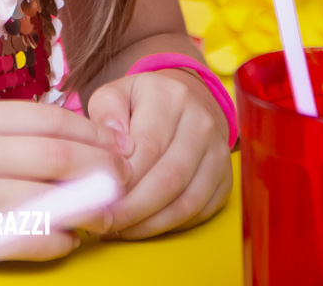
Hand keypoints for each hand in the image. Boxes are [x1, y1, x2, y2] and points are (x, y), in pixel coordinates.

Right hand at [0, 99, 131, 261]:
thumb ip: (10, 133)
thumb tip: (76, 136)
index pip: (51, 118)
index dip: (92, 133)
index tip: (117, 145)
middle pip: (60, 155)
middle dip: (102, 169)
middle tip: (125, 179)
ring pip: (53, 196)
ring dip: (89, 209)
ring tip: (106, 215)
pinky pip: (33, 236)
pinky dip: (59, 239)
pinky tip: (68, 240)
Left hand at [87, 68, 232, 239]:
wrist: (185, 104)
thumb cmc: (141, 103)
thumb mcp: (117, 95)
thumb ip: (106, 112)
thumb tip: (112, 143)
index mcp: (171, 97)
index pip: (148, 147)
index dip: (122, 178)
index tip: (98, 195)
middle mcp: (201, 124)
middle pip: (168, 179)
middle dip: (134, 208)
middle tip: (107, 220)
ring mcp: (218, 153)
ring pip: (186, 202)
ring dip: (150, 223)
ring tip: (121, 228)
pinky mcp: (225, 180)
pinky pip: (198, 213)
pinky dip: (169, 226)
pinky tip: (143, 225)